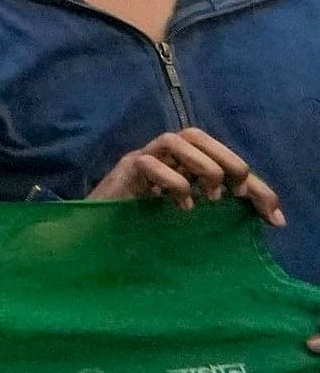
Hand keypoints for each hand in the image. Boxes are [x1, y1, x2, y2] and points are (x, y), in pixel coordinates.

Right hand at [94, 129, 286, 224]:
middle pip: (195, 134)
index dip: (250, 178)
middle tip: (236, 190)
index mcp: (179, 164)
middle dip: (225, 159)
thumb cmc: (144, 228)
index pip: (218, 154)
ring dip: (201, 165)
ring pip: (174, 140)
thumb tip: (277, 219)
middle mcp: (160, 157)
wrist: (94, 238)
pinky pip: (148, 162)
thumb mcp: (193, 218)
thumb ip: (228, 212)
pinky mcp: (123, 173)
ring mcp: (140, 161)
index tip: (272, 214)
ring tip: (208, 197)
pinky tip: (182, 206)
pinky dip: (172, 182)